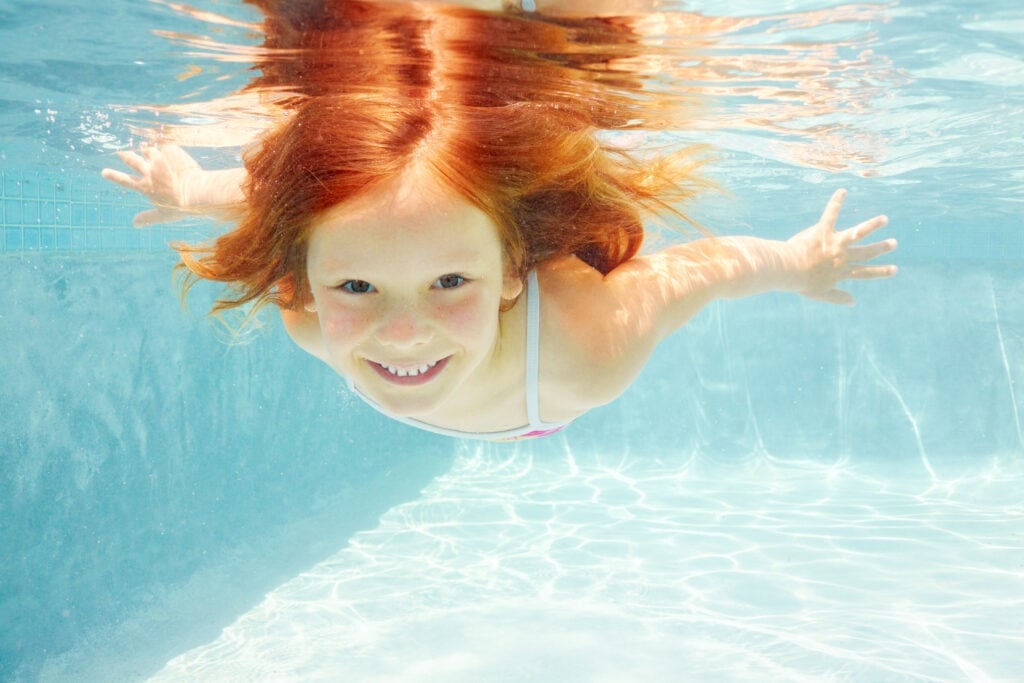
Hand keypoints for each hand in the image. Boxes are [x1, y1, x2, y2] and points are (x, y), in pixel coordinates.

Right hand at [101, 145, 202, 226]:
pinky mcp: (171, 153)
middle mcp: (149, 171)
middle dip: (124, 155)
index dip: (113, 176)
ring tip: (149, 152)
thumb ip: (147, 218)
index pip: (125, 180)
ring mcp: (160, 160)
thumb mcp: (162, 216)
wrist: (196, 192)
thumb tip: (134, 223)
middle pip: (132, 160)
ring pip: (148, 151)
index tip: (104, 172)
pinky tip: (172, 151)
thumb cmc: (180, 207)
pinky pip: (166, 147)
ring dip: (147, 151)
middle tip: (120, 152)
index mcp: (145, 186)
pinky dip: (167, 149)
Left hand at [788, 189, 896, 304]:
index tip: (894, 269)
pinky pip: (831, 215)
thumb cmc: (802, 283)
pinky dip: (836, 202)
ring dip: (871, 225)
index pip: (865, 272)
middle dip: (881, 248)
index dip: (880, 272)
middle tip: (894, 243)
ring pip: (857, 233)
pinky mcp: (823, 231)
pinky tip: (842, 191)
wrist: (789, 270)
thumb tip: (854, 302)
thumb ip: (838, 297)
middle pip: (866, 252)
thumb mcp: (821, 295)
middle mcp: (842, 256)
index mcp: (842, 272)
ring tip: (884, 219)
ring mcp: (834, 243)